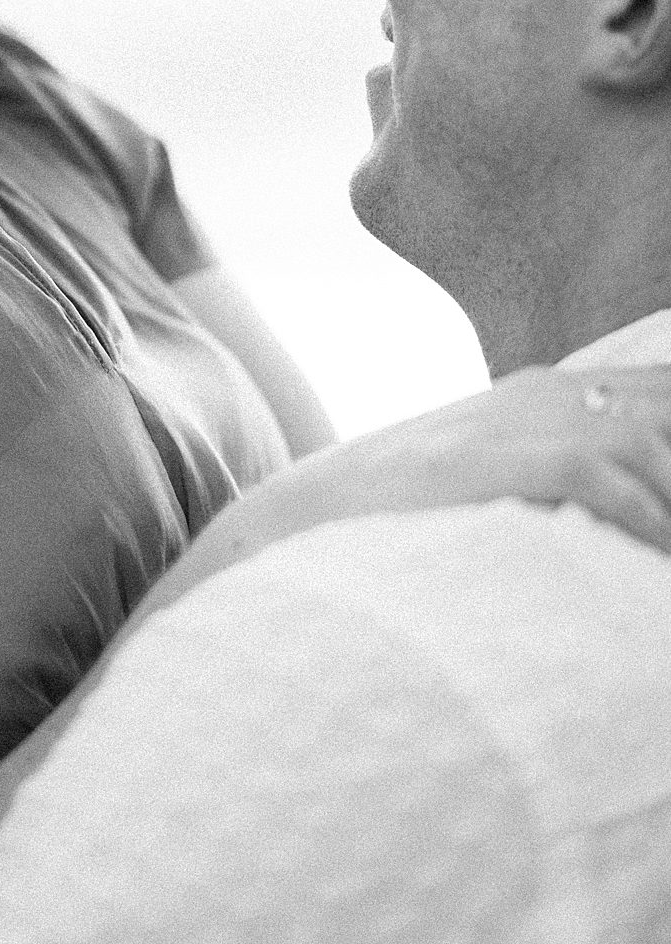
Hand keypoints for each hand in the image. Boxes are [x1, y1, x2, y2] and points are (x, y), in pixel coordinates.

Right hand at [146, 363, 670, 621]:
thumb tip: (631, 504)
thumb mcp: (498, 477)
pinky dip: (642, 515)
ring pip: (642, 441)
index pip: (661, 391)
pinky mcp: (487, 460)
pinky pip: (594, 474)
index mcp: (551, 393)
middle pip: (663, 409)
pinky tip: (655, 551)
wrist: (309, 516)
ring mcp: (512, 423)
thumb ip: (563, 476)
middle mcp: (542, 394)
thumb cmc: (410, 516)